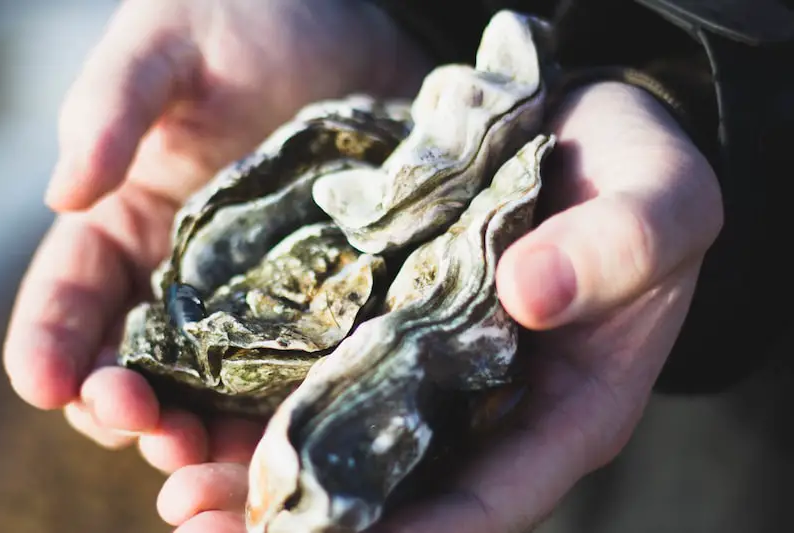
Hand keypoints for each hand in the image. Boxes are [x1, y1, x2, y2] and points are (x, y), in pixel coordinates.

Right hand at [2, 0, 430, 465]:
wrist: (354, 20)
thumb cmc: (248, 16)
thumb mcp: (168, 43)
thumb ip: (112, 107)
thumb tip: (63, 193)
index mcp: (128, 223)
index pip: (72, 298)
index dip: (50, 345)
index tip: (46, 383)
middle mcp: (184, 276)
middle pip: (138, 365)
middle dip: (127, 408)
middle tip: (143, 426)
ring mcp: (256, 299)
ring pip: (213, 393)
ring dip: (201, 435)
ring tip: (204, 458)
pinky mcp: (324, 304)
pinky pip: (296, 374)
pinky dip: (282, 415)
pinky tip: (289, 435)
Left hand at [154, 81, 723, 532]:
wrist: (584, 128)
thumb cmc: (641, 177)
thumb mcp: (662, 204)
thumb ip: (615, 251)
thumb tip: (528, 296)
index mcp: (565, 413)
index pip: (486, 506)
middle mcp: (485, 411)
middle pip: (395, 492)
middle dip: (303, 518)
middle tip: (201, 519)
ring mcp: (429, 370)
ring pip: (343, 441)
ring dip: (261, 467)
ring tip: (178, 481)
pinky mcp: (385, 322)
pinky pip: (321, 370)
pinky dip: (263, 390)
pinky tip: (196, 393)